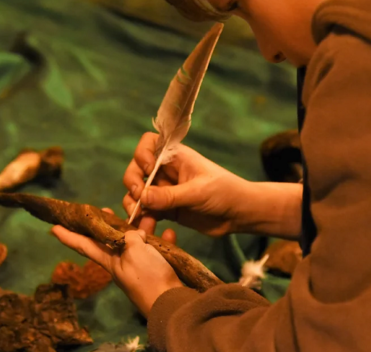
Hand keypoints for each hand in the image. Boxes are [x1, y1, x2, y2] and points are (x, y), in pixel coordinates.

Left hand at [51, 209, 183, 316]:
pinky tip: (169, 233)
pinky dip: (163, 241)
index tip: (53, 227)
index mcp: (110, 261)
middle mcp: (122, 263)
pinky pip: (158, 250)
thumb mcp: (134, 252)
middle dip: (107, 224)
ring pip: (138, 242)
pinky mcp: (159, 270)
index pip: (84, 245)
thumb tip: (135, 234)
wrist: (173, 303)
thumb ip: (130, 237)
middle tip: (105, 209)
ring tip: (146, 214)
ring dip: (142, 228)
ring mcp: (141, 268)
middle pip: (111, 239)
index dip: (68, 236)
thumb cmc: (148, 277)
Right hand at [123, 132, 256, 236]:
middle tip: (137, 197)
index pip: (148, 143)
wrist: (239, 214)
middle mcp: (166, 171)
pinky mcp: (166, 209)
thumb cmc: (224, 192)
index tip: (148, 170)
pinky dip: (142, 219)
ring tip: (139, 217)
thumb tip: (141, 197)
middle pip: (136, 169)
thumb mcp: (198, 192)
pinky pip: (146, 211)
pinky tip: (146, 228)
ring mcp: (164, 190)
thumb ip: (169, 196)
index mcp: (175, 156)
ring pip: (137, 192)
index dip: (142, 154)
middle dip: (132, 182)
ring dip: (133, 204)